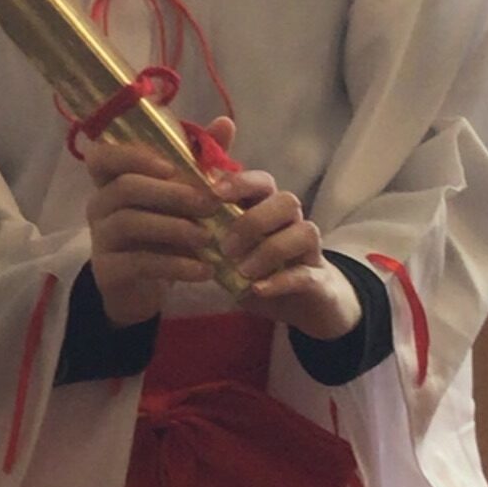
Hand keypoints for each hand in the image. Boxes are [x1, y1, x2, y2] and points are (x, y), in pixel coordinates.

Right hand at [81, 131, 229, 327]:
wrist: (142, 290)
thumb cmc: (162, 233)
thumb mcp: (181, 197)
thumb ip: (200, 161)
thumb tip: (224, 122)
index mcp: (113, 180)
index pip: (102, 155)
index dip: (132, 155)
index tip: (170, 165)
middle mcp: (100, 204)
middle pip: (126, 187)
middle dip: (171, 193)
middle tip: (209, 204)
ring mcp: (100, 237)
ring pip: (130, 222)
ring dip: (173, 227)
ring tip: (207, 238)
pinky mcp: (108, 270)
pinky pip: (139, 262)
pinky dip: (175, 265)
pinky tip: (204, 270)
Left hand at [205, 151, 360, 340]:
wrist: (300, 306)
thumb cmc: (255, 269)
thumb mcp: (225, 250)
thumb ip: (205, 231)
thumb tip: (168, 214)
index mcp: (265, 208)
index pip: (260, 181)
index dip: (239, 182)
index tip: (212, 192)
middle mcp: (291, 222)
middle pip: (286, 200)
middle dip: (253, 220)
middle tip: (225, 246)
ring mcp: (308, 250)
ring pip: (304, 231)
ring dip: (268, 250)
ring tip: (241, 270)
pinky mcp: (319, 280)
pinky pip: (306, 273)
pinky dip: (280, 280)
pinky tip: (257, 289)